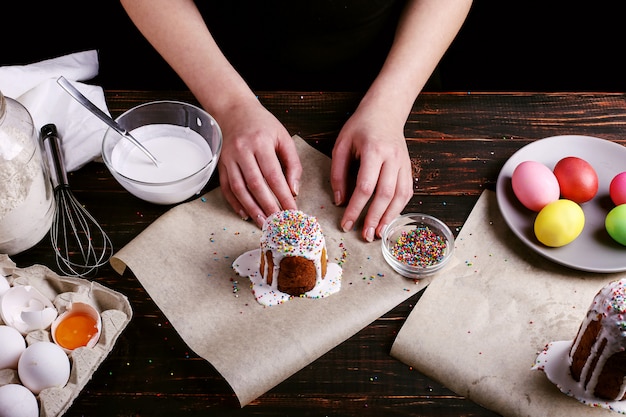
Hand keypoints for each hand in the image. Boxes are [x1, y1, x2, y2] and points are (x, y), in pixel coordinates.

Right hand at [217, 98, 301, 226]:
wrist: (234, 110)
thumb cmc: (263, 125)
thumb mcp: (283, 137)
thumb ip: (292, 163)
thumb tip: (293, 190)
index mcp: (261, 142)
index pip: (274, 175)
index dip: (283, 196)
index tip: (292, 211)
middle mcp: (242, 151)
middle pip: (255, 184)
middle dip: (268, 206)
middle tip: (278, 222)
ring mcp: (228, 158)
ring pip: (239, 189)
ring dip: (251, 208)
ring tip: (263, 222)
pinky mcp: (220, 164)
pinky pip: (226, 187)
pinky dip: (235, 203)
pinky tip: (245, 213)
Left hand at [330, 108, 412, 241]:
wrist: (385, 111)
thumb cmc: (360, 127)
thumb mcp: (341, 145)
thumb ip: (338, 174)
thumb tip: (339, 201)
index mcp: (373, 150)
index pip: (365, 186)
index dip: (356, 208)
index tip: (346, 223)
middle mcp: (392, 158)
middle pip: (385, 194)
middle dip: (374, 218)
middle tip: (364, 235)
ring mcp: (404, 162)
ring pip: (400, 195)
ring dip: (390, 217)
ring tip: (378, 233)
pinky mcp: (409, 167)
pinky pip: (407, 191)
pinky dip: (399, 207)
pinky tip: (389, 218)